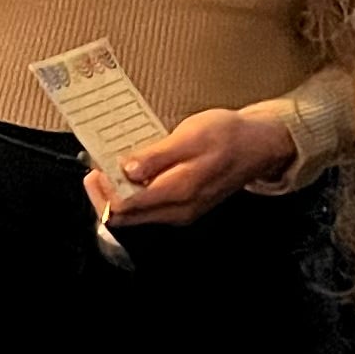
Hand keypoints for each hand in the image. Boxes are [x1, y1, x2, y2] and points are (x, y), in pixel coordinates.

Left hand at [93, 98, 300, 227]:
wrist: (259, 145)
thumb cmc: (227, 136)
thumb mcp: (189, 136)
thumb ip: (156, 156)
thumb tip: (126, 170)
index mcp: (178, 193)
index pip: (125, 207)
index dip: (103, 190)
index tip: (95, 167)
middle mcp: (179, 210)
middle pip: (126, 217)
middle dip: (104, 194)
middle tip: (96, 166)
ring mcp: (182, 211)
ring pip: (137, 214)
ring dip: (118, 192)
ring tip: (111, 164)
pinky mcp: (184, 206)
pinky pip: (150, 206)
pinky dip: (135, 191)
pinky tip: (132, 170)